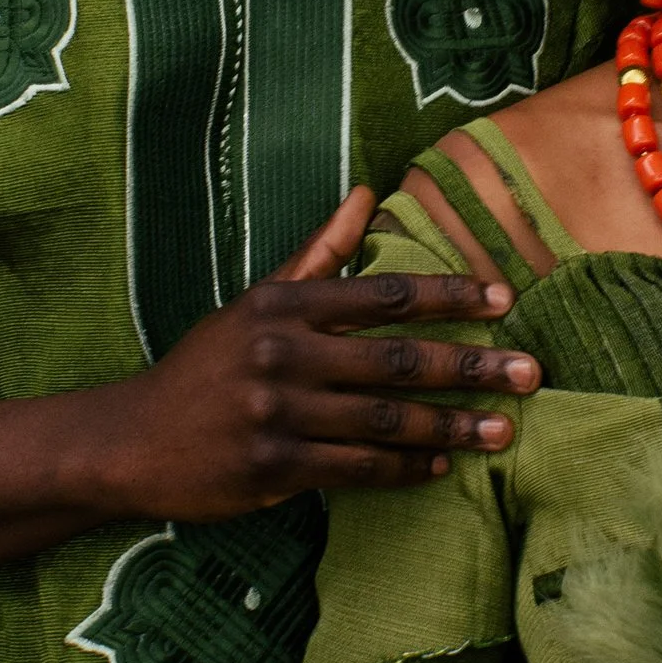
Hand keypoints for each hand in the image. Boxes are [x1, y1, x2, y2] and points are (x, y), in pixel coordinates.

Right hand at [100, 184, 541, 519]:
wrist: (130, 440)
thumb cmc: (205, 366)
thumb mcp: (255, 302)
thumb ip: (317, 252)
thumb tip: (367, 192)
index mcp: (283, 306)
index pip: (382, 294)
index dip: (449, 295)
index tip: (504, 299)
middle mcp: (282, 355)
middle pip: (397, 359)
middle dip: (471, 366)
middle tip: (531, 373)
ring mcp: (277, 413)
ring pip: (385, 420)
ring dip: (451, 425)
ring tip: (503, 429)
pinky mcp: (272, 467)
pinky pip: (356, 469)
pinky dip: (405, 469)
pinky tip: (442, 466)